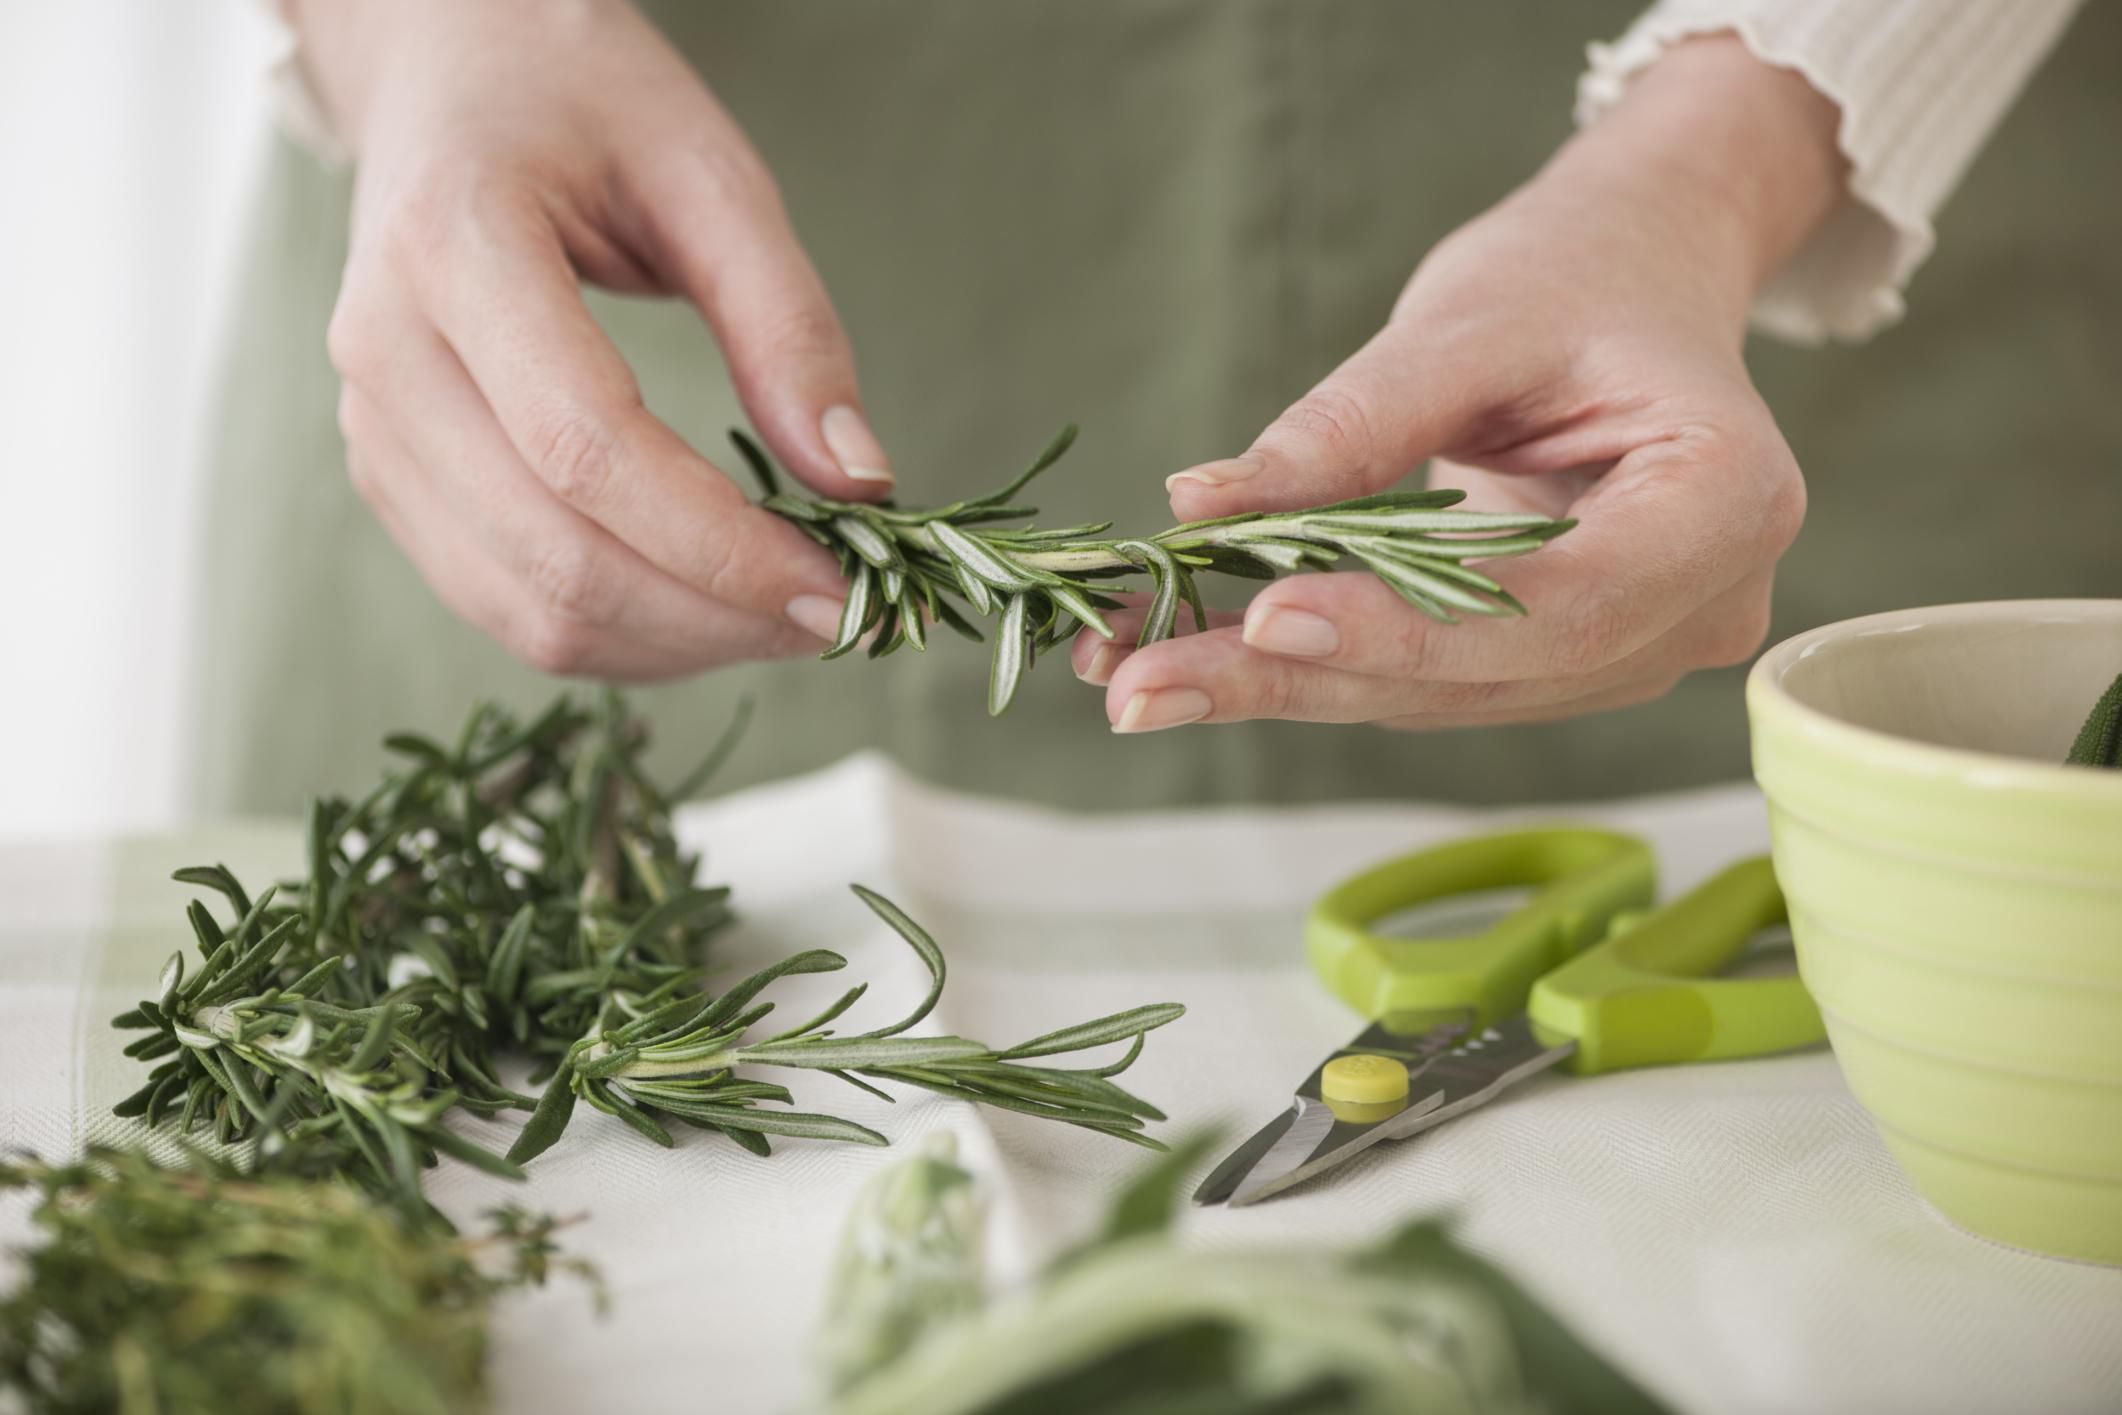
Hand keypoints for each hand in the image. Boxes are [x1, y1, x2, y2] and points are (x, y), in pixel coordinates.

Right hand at [305, 0, 886, 677]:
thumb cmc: (583, 104)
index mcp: (453, 242)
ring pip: (527, 608)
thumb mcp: (710, 173)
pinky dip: (621, 635)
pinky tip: (708, 605)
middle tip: (838, 615)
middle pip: (556, 555)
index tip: (840, 588)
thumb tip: (858, 484)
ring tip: (786, 616)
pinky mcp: (388, 478)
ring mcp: (373, 427)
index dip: (720, 547)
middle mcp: (385, 350)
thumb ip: (788, 325)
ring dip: (675, 644)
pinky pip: (504, 604)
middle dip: (716, 615)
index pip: (586, 448)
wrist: (446, 78)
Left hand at [1075, 38, 1844, 733]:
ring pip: (1441, 698)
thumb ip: (1355, 423)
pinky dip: (1309, 669)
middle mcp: (1699, 607)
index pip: (1563, 604)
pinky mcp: (1561, 662)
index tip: (1267, 617)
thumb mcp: (1469, 318)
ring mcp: (1635, 648)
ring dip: (1282, 689)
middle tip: (1137, 683)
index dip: (1411, 628)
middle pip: (1490, 675)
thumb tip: (1208, 506)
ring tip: (1132, 674)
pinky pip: (1427, 681)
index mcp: (1728, 504)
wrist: (1632, 276)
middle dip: (1304, 678)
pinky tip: (1189, 658)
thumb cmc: (1574, 275)